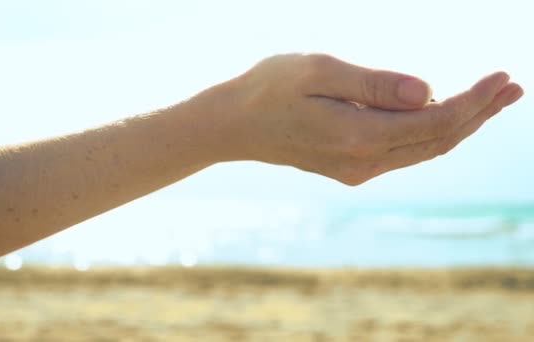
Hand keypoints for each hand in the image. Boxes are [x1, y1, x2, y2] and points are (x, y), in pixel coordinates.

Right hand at [221, 54, 522, 184]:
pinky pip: (404, 153)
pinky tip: (444, 116)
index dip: (475, 101)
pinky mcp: (350, 169)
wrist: (234, 125)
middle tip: (514, 87)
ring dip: (461, 125)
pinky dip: (432, 134)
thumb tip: (429, 92)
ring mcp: (356, 170)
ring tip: (493, 100)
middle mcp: (362, 162)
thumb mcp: (318, 70)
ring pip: (424, 150)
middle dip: (479, 114)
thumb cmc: (269, 89)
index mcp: (357, 136)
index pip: (434, 122)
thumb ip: (374, 83)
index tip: (504, 78)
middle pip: (438, 141)